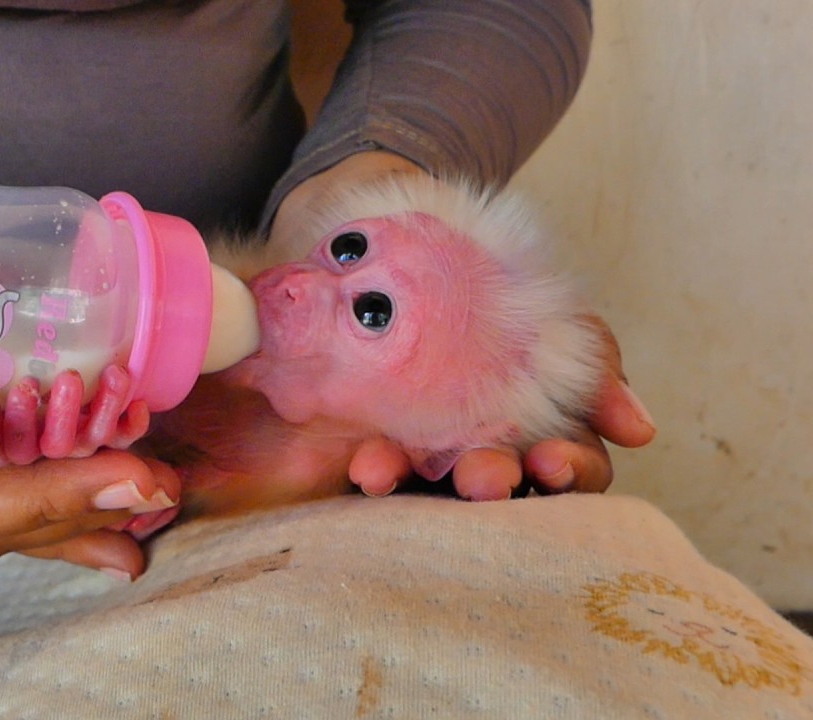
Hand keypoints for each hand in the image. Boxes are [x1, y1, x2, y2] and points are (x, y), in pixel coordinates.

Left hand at [276, 152, 656, 500]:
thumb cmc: (477, 268)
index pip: (565, 467)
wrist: (377, 220)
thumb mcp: (545, 301)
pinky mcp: (356, 437)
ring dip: (414, 489)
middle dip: (491, 482)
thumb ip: (592, 360)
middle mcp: (476, 444)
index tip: (552, 460)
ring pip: (424, 488)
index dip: (568, 473)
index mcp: (533, 421)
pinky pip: (368, 466)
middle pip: (496, 485)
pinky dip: (370, 469)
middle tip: (482, 478)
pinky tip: (364, 463)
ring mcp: (415, 444)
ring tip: (392, 472)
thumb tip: (639, 430)